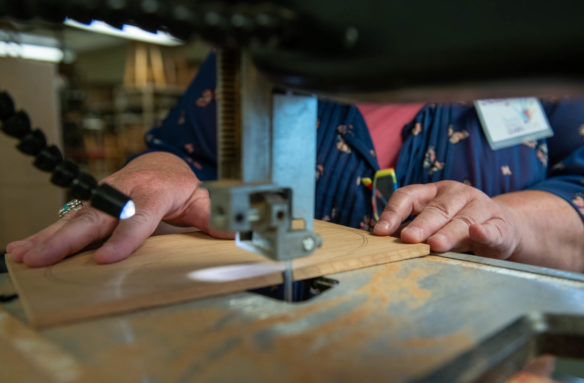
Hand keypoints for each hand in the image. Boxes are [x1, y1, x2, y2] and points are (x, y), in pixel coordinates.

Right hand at [7, 152, 231, 266]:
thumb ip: (214, 217)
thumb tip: (236, 233)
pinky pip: (66, 220)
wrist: (161, 166)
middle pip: (96, 216)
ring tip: (23, 255)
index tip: (107, 259)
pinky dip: (44, 234)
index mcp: (156, 192)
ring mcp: (105, 197)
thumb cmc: (180, 188)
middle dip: (69, 238)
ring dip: (47, 237)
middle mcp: (125, 192)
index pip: (139, 216)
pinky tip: (22, 249)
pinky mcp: (92, 204)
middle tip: (44, 258)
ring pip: (75, 217)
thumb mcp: (202, 201)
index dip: (124, 238)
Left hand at [373, 181, 521, 258]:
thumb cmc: (458, 226)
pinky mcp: (500, 224)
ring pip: (462, 220)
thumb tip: (383, 242)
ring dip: (448, 233)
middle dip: (421, 224)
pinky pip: (491, 228)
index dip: (393, 212)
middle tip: (408, 238)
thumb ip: (413, 229)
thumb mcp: (434, 225)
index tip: (380, 231)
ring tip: (435, 245)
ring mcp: (480, 206)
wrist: (504, 228)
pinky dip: (484, 231)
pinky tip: (477, 233)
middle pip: (436, 209)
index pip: (409, 196)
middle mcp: (456, 194)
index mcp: (433, 192)